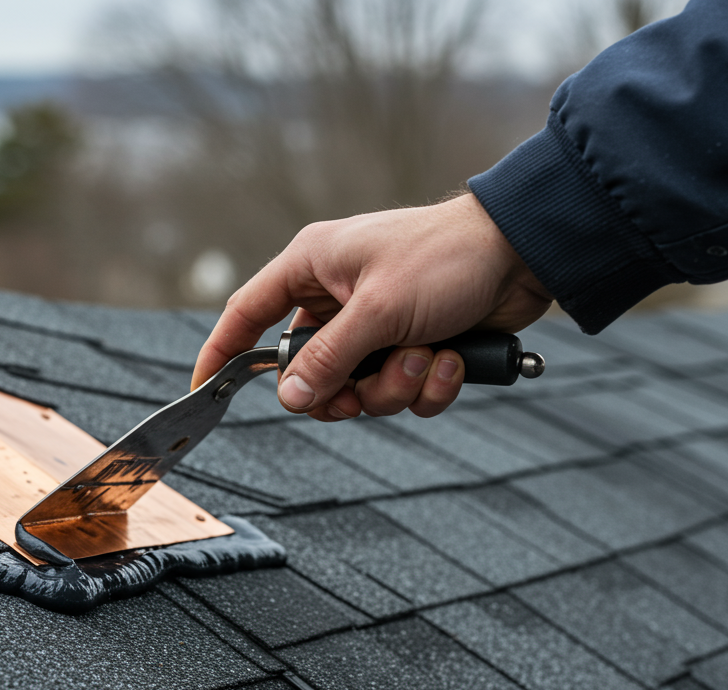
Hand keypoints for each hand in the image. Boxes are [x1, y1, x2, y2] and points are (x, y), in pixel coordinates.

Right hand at [191, 193, 553, 420]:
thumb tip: (290, 398)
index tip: (202, 389)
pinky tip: (453, 360)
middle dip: (346, 388)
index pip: (247, 314)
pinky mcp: (411, 343)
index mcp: (312, 267)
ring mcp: (375, 324)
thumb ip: (328, 358)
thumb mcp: (377, 310)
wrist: (525, 253)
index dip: (221, 352)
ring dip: (396, 386)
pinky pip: (400, 390)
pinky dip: (428, 387)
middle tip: (368, 383)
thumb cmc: (446, 257)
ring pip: (357, 388)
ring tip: (428, 357)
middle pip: (308, 371)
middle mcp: (337, 297)